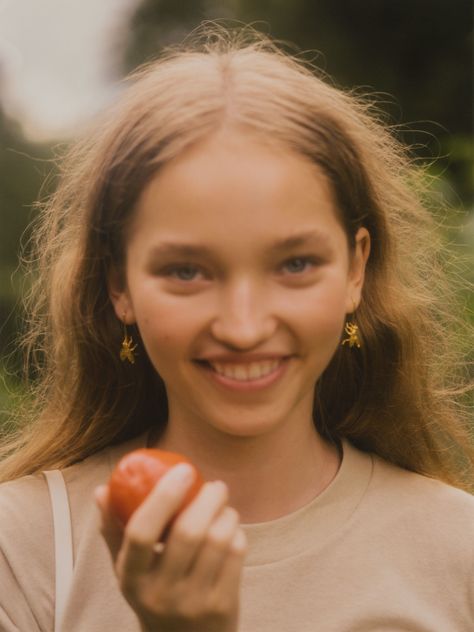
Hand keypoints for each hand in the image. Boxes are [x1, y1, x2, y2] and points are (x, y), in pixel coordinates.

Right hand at [95, 463, 246, 631]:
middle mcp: (160, 594)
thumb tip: (102, 489)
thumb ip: (114, 530)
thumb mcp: (128, 569)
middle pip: (189, 532)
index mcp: (131, 578)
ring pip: (218, 540)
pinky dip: (237, 533)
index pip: (141, 532)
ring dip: (226, 513)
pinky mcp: (222, 606)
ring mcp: (193, 603)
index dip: (163, 496)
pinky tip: (231, 531)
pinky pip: (236, 554)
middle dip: (208, 498)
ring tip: (223, 507)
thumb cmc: (153, 591)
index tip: (183, 469)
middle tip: (214, 485)